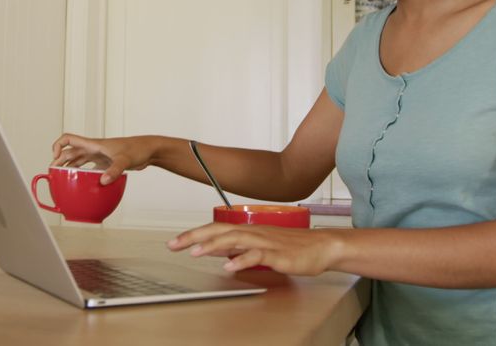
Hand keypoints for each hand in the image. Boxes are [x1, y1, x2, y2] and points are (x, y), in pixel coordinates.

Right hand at [51, 133, 156, 184]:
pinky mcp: (105, 163)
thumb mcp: (124, 160)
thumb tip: (103, 181)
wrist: (148, 150)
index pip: (69, 139)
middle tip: (54, 174)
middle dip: (59, 161)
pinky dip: (83, 174)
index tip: (55, 158)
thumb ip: (114, 170)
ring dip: (69, 167)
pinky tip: (83, 184)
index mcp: (93, 144)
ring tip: (62, 179)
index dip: (58, 146)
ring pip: (78, 160)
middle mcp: (93, 149)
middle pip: (70, 152)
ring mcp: (99, 156)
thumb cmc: (137, 149)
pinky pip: (89, 168)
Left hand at [167, 222, 343, 275]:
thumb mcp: (258, 246)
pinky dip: (242, 259)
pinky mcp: (277, 254)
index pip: (215, 229)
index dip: (194, 234)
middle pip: (219, 230)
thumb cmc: (292, 246)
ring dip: (213, 245)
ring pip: (235, 239)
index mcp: (247, 230)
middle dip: (195, 237)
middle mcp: (253, 232)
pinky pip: (257, 255)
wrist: (322, 247)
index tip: (175, 242)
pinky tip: (229, 266)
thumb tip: (212, 249)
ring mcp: (265, 242)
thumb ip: (235, 247)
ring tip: (196, 252)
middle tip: (174, 244)